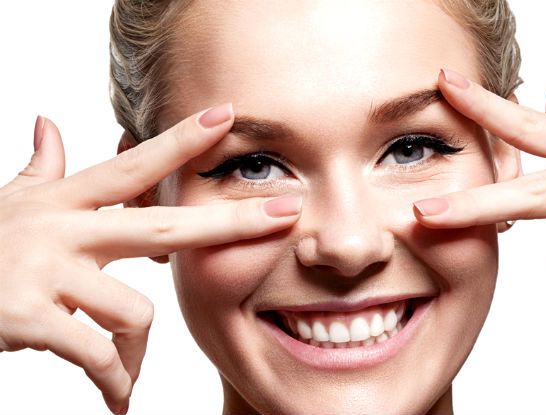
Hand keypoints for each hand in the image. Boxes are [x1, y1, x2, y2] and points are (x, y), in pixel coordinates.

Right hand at [0, 104, 301, 414]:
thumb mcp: (8, 203)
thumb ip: (40, 169)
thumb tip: (49, 122)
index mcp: (65, 203)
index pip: (133, 166)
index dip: (182, 141)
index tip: (227, 116)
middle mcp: (61, 230)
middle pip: (163, 227)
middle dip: (229, 224)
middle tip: (286, 216)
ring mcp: (45, 273)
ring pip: (134, 311)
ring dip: (137, 353)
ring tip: (124, 374)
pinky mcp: (29, 318)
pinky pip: (98, 355)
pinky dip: (115, 382)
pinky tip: (117, 399)